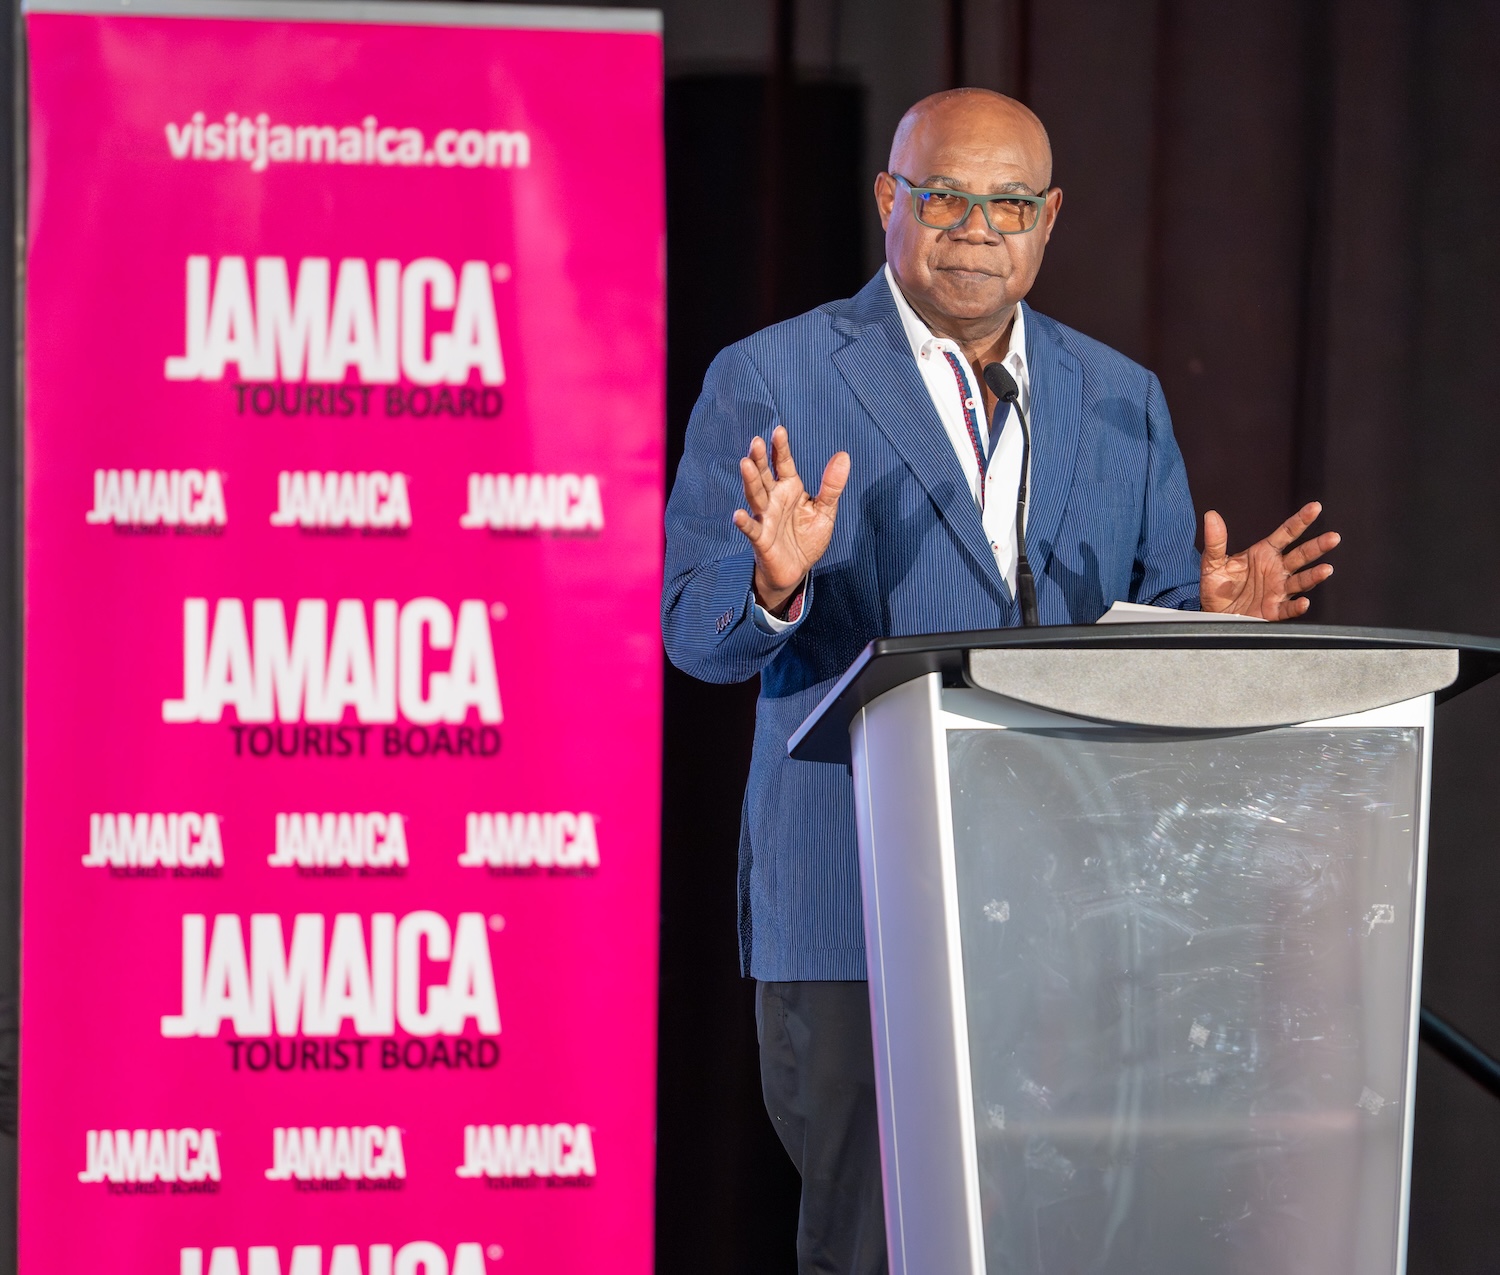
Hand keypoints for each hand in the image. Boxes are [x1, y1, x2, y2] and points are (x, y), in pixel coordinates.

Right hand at [732, 426, 850, 613]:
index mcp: (790, 489)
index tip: (779, 430)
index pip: (782, 463)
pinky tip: (738, 515)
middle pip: (764, 475)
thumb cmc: (807, 538)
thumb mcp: (825, 510)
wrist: (796, 569)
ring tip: (745, 464)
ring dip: (750, 481)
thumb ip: (832, 485)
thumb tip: (844, 455)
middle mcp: (774, 499)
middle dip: (759, 459)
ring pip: (756, 496)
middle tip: (756, 441)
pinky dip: (745, 523)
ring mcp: (765, 518)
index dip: (780, 448)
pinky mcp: (761, 539)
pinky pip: (752, 529)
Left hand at [1200, 501, 1339, 619]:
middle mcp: (1276, 570)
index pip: (1286, 533)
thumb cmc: (1218, 587)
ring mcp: (1278, 590)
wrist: (1213, 613)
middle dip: (1317, 546)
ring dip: (1314, 576)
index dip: (1301, 520)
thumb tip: (1211, 516)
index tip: (1315, 507)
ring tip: (1325, 570)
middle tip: (1333, 538)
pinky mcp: (1273, 610)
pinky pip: (1288, 608)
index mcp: (1264, 554)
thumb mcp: (1213, 562)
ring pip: (1301, 581)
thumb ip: (1215, 541)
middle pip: (1301, 555)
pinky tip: (1303, 602)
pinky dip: (1297, 606)